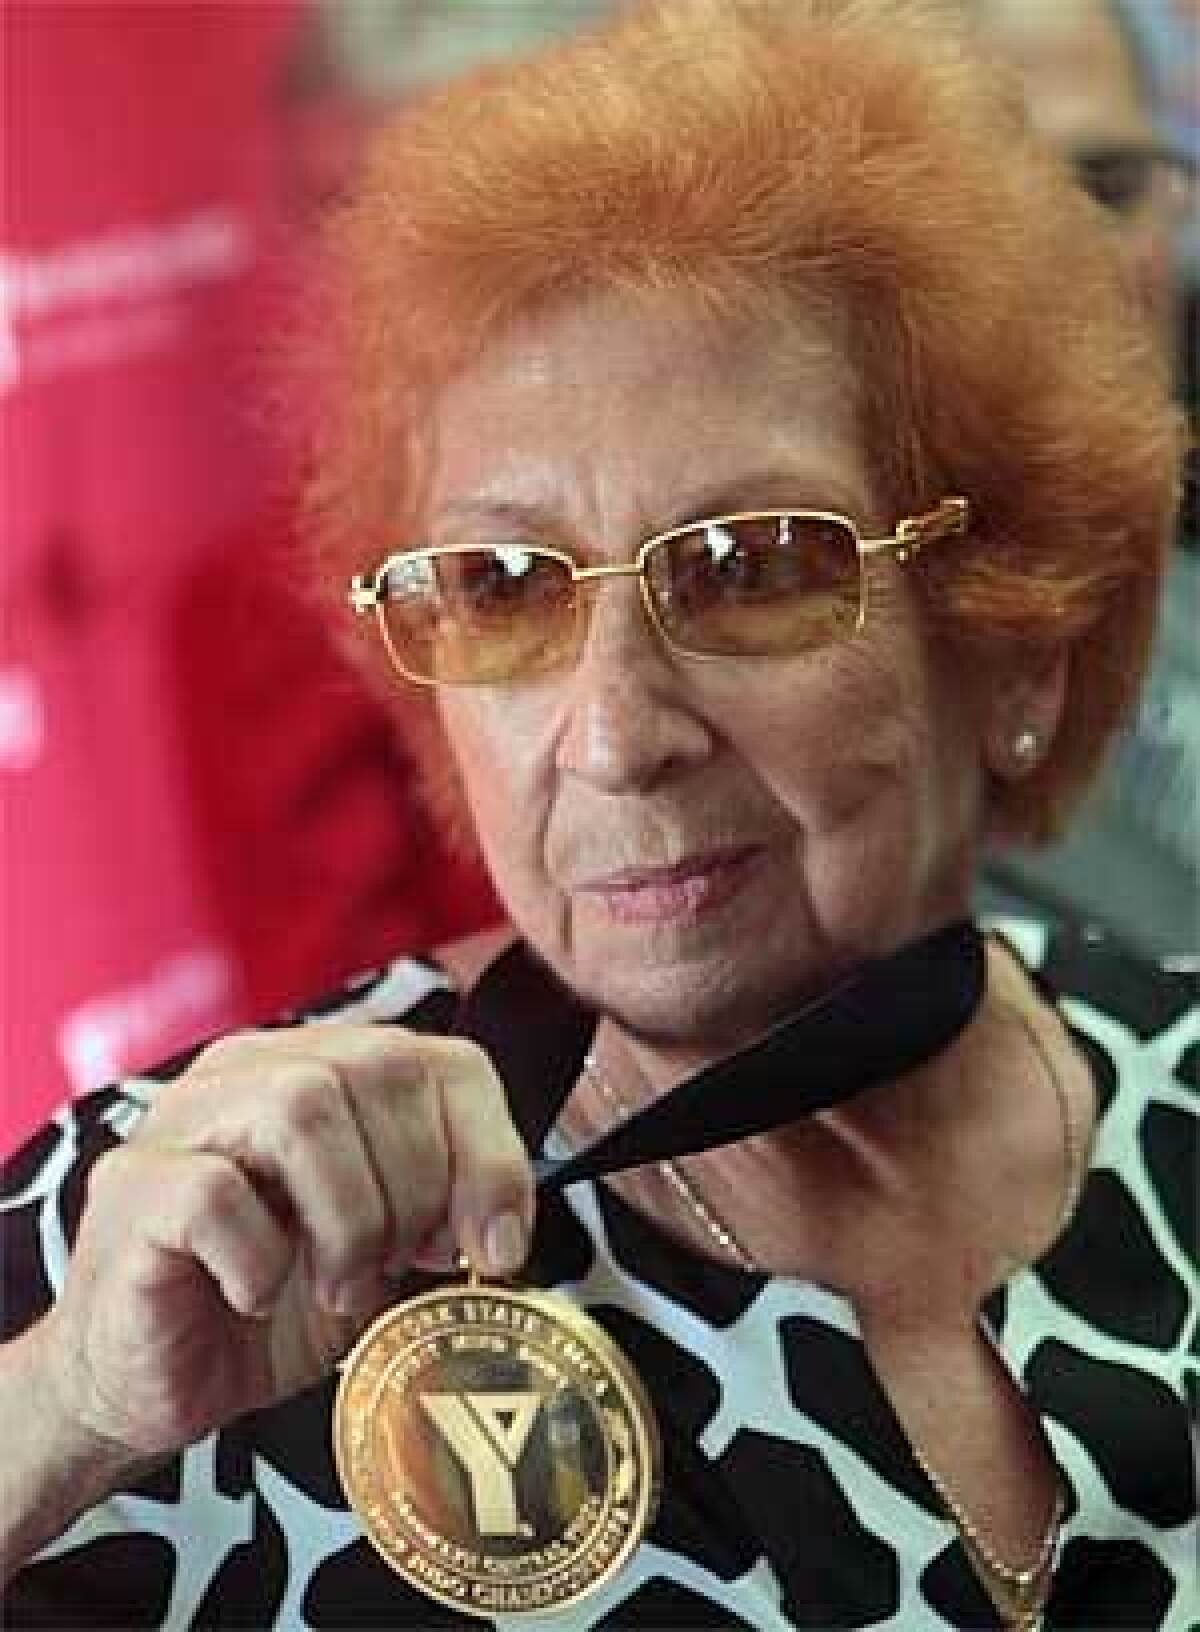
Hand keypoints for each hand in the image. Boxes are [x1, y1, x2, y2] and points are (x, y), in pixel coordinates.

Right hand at [39, 1026, 531, 1463]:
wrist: (150, 1384)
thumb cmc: (269, 1307)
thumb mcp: (381, 1251)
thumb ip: (439, 1210)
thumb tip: (503, 1224)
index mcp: (321, 1067)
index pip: (439, 1060)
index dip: (488, 1152)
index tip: (497, 1248)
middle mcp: (251, 1070)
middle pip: (379, 1070)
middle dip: (417, 1188)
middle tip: (396, 1268)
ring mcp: (183, 1119)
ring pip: (303, 1107)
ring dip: (347, 1217)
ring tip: (338, 1286)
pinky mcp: (133, 1187)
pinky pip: (216, 1189)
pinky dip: (259, 1257)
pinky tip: (255, 1296)